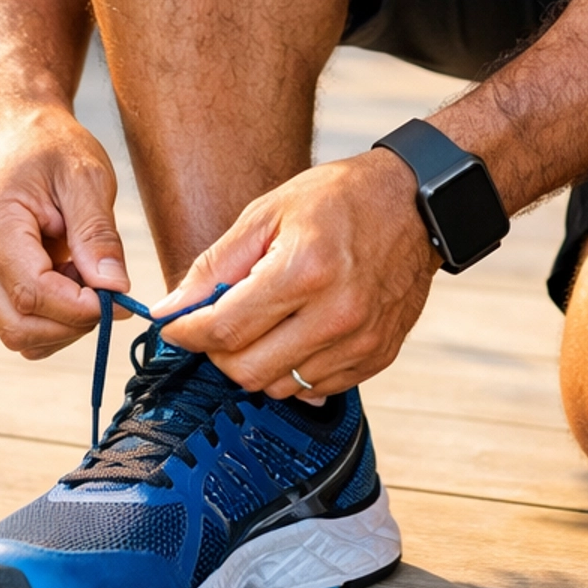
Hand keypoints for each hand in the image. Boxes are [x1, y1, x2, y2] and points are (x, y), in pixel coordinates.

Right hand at [0, 103, 129, 357]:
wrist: (19, 133)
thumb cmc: (52, 146)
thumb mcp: (87, 176)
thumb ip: (98, 234)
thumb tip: (114, 289)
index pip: (32, 292)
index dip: (79, 307)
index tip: (120, 298)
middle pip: (19, 326)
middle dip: (72, 322)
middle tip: (108, 290)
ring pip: (17, 333)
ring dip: (63, 321)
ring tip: (86, 273)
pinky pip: (17, 321)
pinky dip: (51, 316)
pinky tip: (70, 278)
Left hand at [151, 149, 435, 396]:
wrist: (416, 203)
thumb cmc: (340, 199)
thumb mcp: (268, 212)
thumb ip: (215, 264)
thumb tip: (171, 308)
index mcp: (305, 269)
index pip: (225, 328)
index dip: (187, 332)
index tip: (174, 325)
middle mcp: (336, 313)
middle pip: (248, 370)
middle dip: (218, 351)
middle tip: (217, 323)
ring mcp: (361, 340)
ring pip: (279, 386)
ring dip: (256, 362)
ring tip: (262, 323)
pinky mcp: (378, 356)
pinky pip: (316, 388)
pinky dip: (294, 369)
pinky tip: (296, 333)